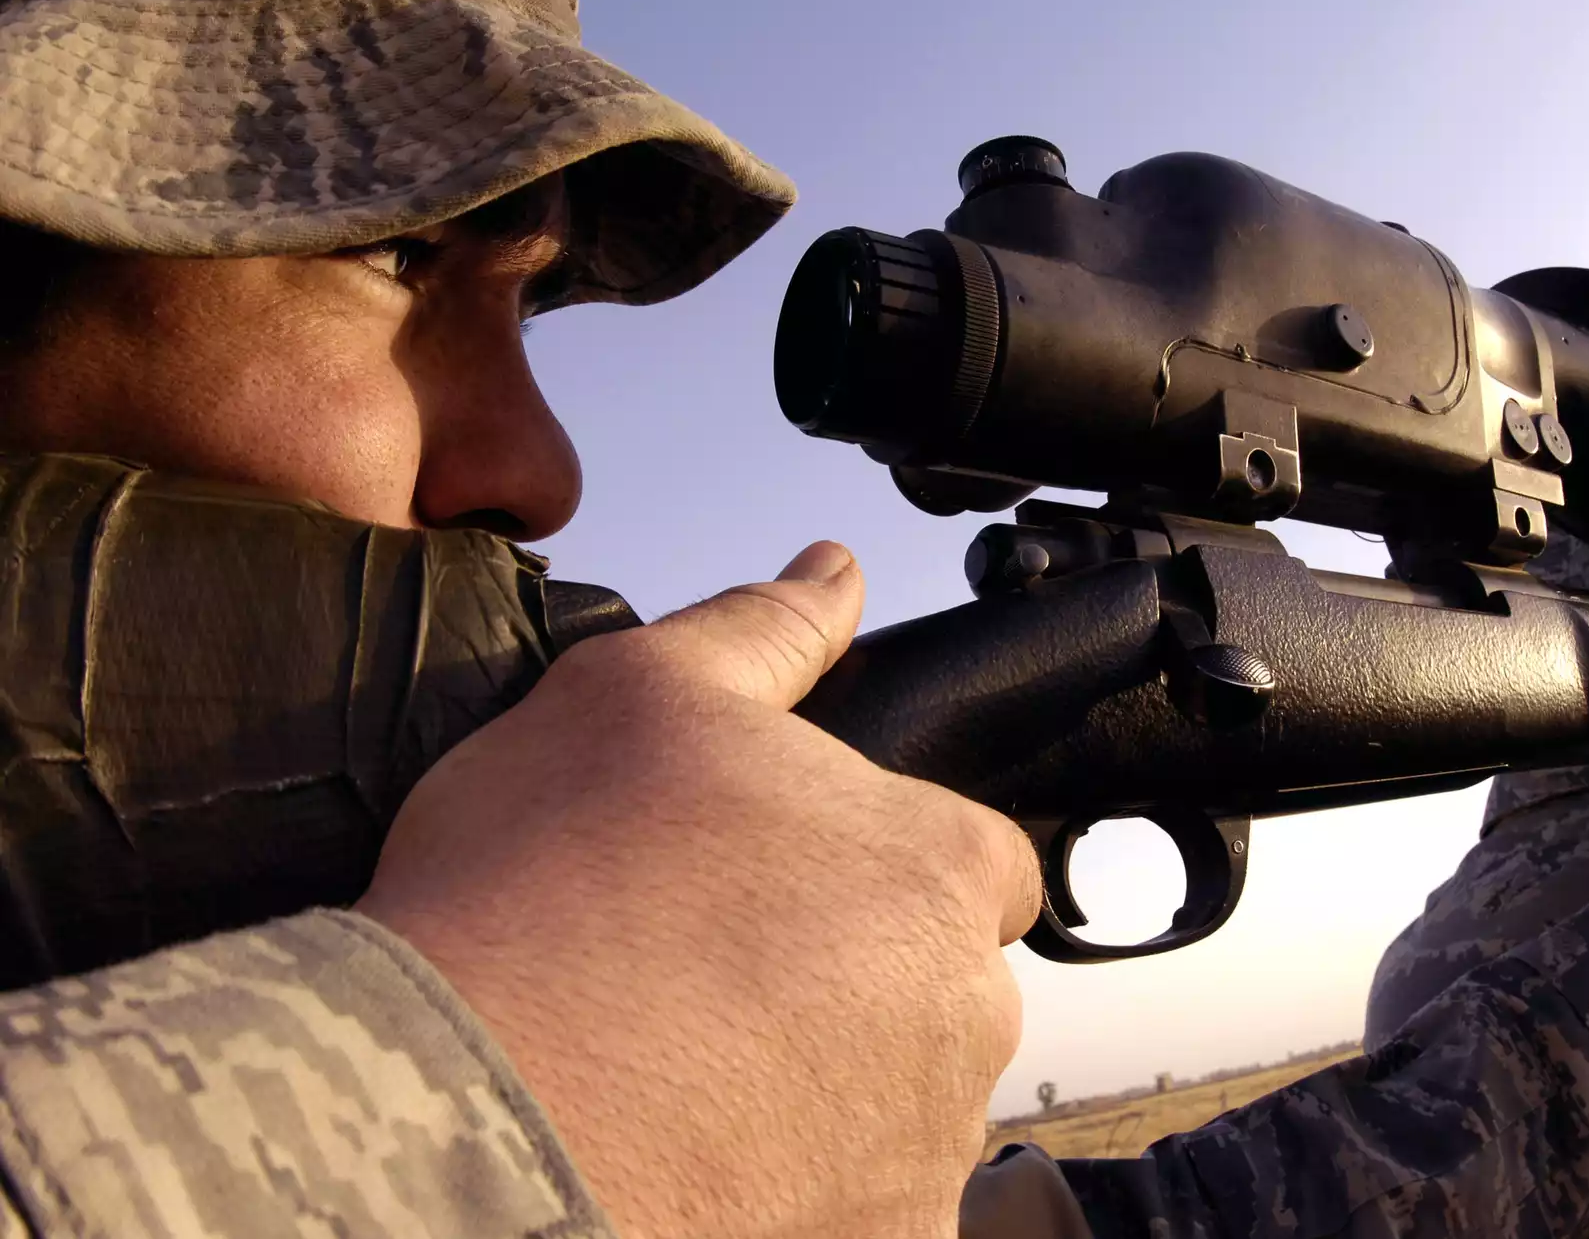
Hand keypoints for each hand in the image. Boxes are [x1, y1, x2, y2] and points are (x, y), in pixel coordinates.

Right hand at [356, 542, 1042, 1238]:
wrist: (453, 1120)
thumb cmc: (536, 896)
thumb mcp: (637, 696)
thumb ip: (765, 631)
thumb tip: (837, 572)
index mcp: (934, 871)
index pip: (977, 857)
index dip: (881, 860)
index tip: (789, 884)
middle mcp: (963, 1019)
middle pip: (939, 986)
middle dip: (856, 979)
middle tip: (710, 980)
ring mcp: (922, 1155)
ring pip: (900, 1105)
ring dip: (827, 1089)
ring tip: (682, 1071)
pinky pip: (862, 1206)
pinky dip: (801, 1189)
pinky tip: (699, 1159)